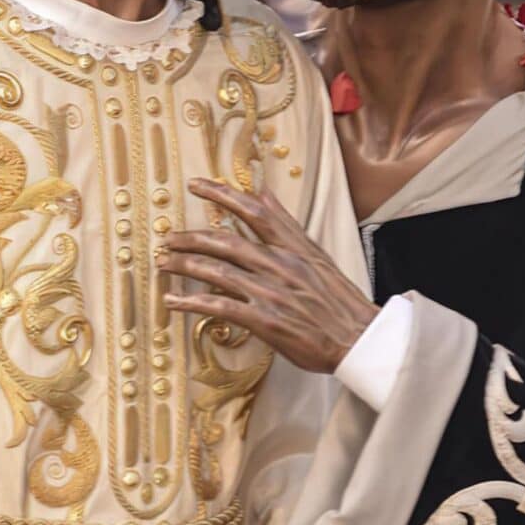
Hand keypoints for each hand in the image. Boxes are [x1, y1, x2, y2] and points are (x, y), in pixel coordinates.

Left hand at [159, 179, 377, 372]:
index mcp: (295, 248)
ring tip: (164, 264)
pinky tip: (173, 302)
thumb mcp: (318, 257)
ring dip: (185, 266)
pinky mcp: (265, 320)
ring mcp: (272, 293)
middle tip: (169, 237)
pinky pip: (220, 307)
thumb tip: (265, 193)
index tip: (197, 185)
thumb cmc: (339, 304)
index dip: (223, 194)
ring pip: (217, 271)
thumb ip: (287, 227)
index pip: (255, 211)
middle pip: (226, 242)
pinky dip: (192, 303)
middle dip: (191, 237)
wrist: (361, 340)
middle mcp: (281, 265)